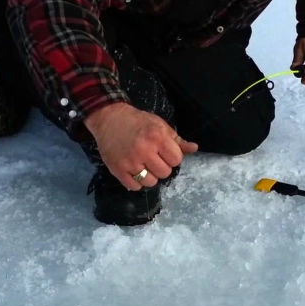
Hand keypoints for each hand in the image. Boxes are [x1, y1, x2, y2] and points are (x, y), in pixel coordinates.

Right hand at [84, 102, 198, 190]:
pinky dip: (136, 182)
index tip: (164, 153)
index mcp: (157, 137)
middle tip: (152, 158)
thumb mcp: (159, 126)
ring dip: (149, 176)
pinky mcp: (118, 170)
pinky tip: (134, 171)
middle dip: (161, 167)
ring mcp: (130, 162)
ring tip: (143, 165)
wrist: (109, 118)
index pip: (176, 160)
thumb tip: (194, 148)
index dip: (172, 157)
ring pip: (151, 182)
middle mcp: (144, 150)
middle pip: (164, 173)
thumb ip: (177, 140)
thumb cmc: (137, 121)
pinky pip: (134, 187)